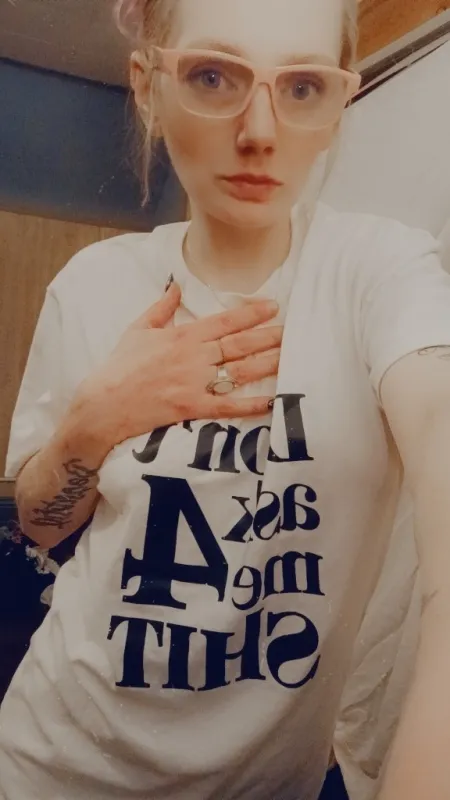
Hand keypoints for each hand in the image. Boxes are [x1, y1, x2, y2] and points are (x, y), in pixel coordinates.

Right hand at [76, 282, 281, 449]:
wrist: (104, 405)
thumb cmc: (119, 367)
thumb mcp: (138, 329)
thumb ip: (161, 308)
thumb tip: (175, 285)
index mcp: (182, 336)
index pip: (225, 321)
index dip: (251, 314)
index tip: (273, 307)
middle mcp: (193, 358)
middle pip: (239, 345)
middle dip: (268, 337)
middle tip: (292, 331)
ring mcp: (194, 384)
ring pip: (239, 372)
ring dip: (267, 364)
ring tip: (290, 357)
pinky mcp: (192, 409)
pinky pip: (227, 407)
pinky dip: (250, 404)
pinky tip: (271, 401)